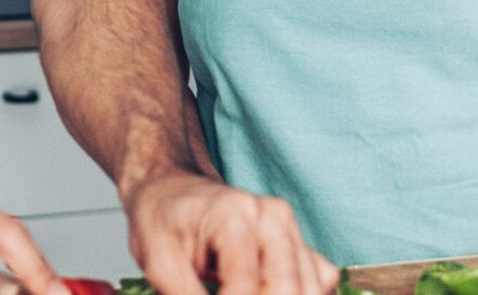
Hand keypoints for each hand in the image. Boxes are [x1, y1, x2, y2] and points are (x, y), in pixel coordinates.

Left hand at [123, 171, 339, 294]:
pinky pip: (319, 281)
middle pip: (288, 288)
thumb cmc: (162, 221)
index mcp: (234, 215)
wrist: (170, 192)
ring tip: (231, 291)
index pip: (245, 286)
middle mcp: (271, 216)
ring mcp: (289, 227)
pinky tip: (263, 292)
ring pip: (310, 288)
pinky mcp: (298, 242)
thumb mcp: (158, 261)